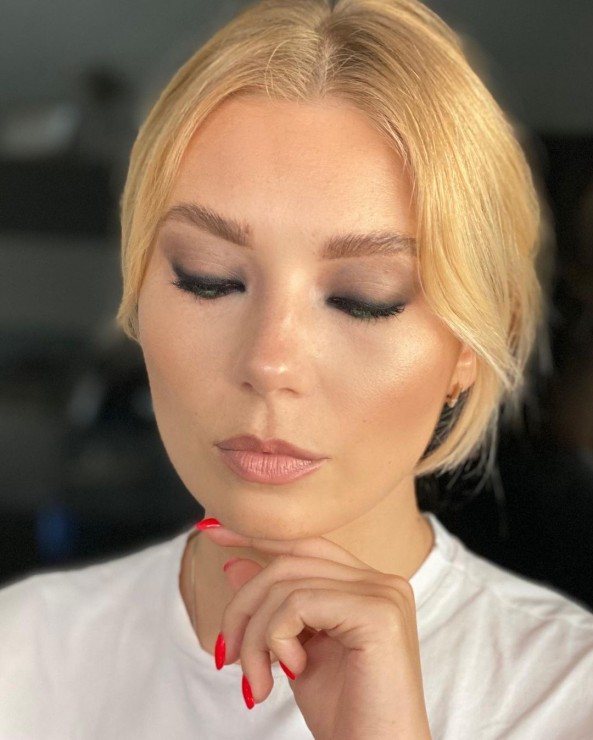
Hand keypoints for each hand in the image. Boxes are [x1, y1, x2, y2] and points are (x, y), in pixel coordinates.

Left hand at [200, 524, 431, 739]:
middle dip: (243, 605)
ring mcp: (383, 594)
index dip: (258, 536)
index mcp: (366, 585)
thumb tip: (233, 565)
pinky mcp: (378, 614)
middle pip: (289, 562)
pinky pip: (299, 604)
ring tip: (253, 680)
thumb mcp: (293, 650)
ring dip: (254, 636)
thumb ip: (272, 606)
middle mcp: (382, 581)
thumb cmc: (343, 714)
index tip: (214, 533)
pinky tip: (289, 673)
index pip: (306, 544)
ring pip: (288, 585)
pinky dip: (276, 639)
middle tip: (223, 654)